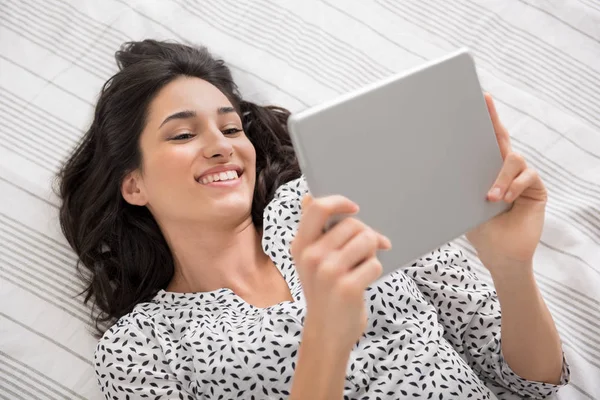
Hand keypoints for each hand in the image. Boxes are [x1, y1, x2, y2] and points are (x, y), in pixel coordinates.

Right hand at [291, 194, 390, 350]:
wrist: (326, 332)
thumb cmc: (324, 291)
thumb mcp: (309, 260)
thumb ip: (313, 231)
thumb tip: (308, 197)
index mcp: (300, 245)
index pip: (319, 208)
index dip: (340, 202)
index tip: (354, 209)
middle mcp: (311, 256)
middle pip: (353, 224)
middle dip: (366, 235)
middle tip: (368, 250)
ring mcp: (328, 272)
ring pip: (368, 241)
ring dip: (371, 254)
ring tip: (360, 269)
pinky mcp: (347, 287)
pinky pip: (375, 264)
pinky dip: (375, 272)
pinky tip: (363, 283)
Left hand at [466, 94, 547, 274]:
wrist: (500, 255)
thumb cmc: (480, 231)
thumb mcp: (464, 205)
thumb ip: (460, 186)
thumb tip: (433, 168)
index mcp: (486, 171)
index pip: (483, 142)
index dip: (482, 121)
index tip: (474, 99)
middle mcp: (505, 169)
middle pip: (500, 138)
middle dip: (493, 119)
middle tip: (485, 101)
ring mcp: (522, 177)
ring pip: (513, 159)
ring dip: (499, 177)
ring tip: (490, 197)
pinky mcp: (536, 188)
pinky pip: (527, 176)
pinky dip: (512, 187)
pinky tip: (503, 200)